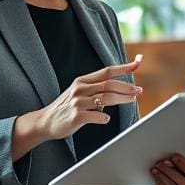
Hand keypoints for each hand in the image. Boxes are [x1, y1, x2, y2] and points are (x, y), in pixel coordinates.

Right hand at [13, 60, 142, 159]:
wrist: (45, 121)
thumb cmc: (67, 107)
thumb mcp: (80, 92)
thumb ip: (97, 88)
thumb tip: (121, 89)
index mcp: (83, 81)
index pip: (107, 71)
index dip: (124, 67)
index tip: (138, 63)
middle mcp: (80, 89)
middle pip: (109, 84)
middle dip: (126, 87)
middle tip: (139, 91)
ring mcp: (77, 102)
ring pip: (105, 98)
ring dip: (122, 99)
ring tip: (132, 100)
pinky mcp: (76, 116)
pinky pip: (96, 115)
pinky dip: (104, 117)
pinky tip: (106, 119)